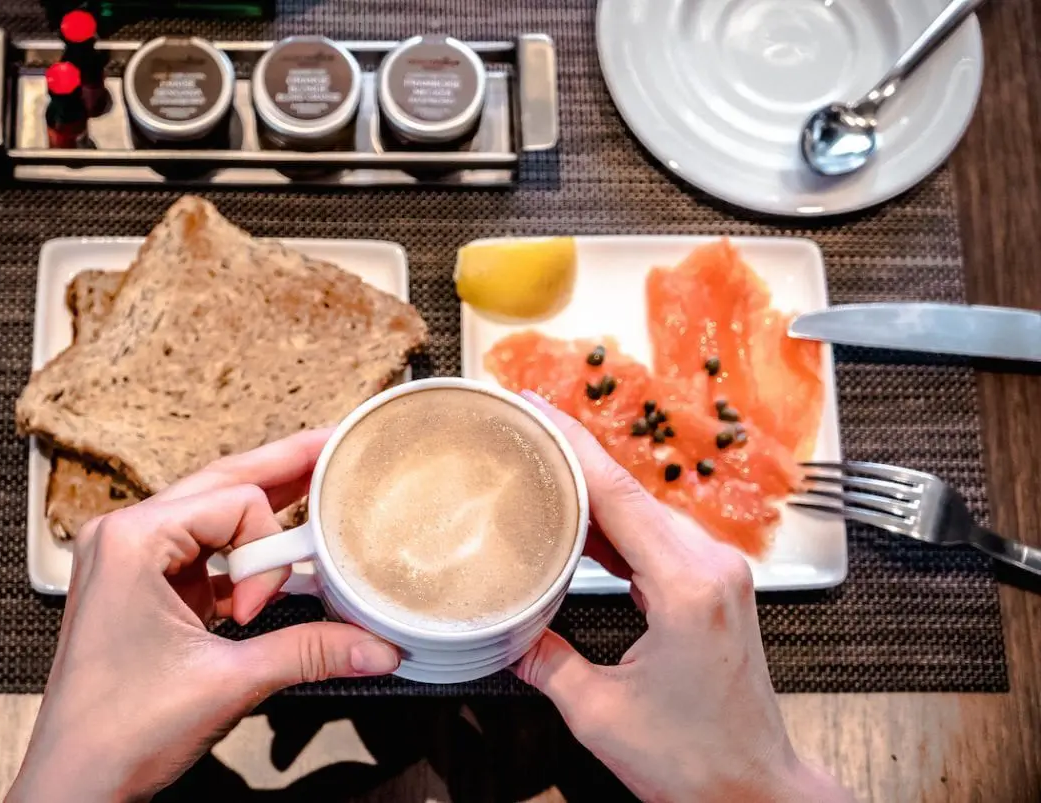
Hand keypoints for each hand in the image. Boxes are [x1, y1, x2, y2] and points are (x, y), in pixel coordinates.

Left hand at [7, 431, 400, 801]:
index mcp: (132, 540)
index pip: (235, 503)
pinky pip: (207, 555)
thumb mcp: (227, 682)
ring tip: (314, 491)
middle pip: (222, 484)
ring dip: (266, 516)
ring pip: (214, 516)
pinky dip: (246, 559)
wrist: (74, 786)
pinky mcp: (144, 589)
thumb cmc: (116, 734)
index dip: (267, 557)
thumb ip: (309, 652)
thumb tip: (376, 645)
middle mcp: (125, 537)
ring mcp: (131, 562)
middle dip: (283, 469)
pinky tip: (283, 562)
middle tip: (332, 444)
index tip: (257, 614)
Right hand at [514, 393, 850, 802]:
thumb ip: (542, 660)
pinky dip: (614, 524)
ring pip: (643, 509)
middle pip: (630, 489)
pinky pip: (655, 536)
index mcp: (685, 586)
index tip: (536, 409)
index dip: (571, 444)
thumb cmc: (696, 761)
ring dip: (593, 489)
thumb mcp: (596, 711)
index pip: (617, 492)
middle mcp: (711, 566)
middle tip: (522, 430)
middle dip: (573, 456)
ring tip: (541, 469)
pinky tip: (579, 520)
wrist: (754, 789)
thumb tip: (503, 631)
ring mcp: (717, 571)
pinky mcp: (713, 584)